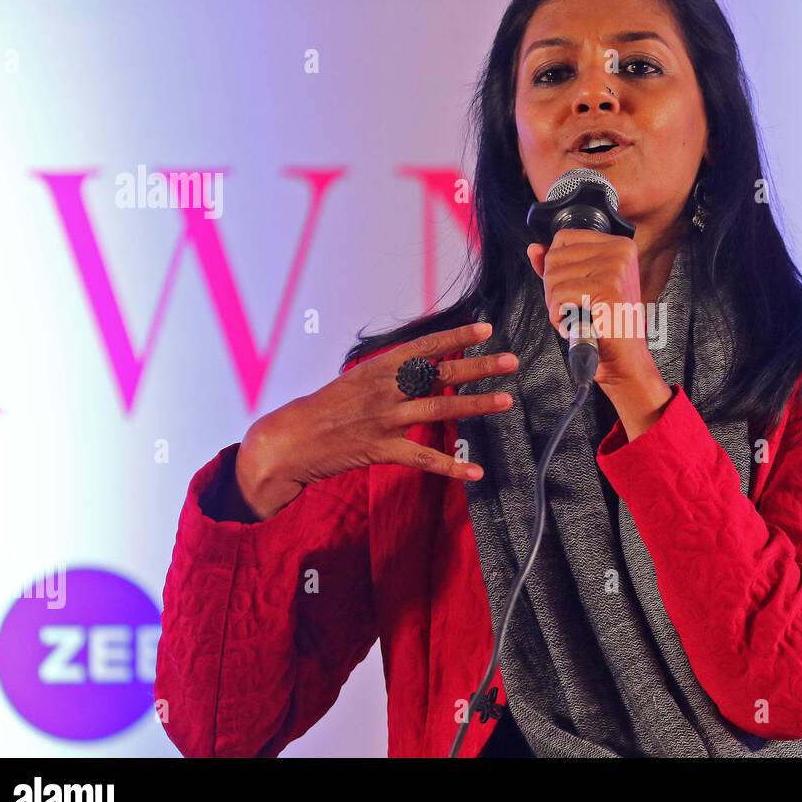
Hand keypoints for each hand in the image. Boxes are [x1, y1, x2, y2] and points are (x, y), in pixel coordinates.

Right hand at [235, 322, 518, 518]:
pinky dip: (451, 466)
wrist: (289, 438)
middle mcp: (386, 388)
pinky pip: (423, 458)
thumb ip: (391, 375)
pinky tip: (475, 472)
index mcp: (380, 368)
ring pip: (439, 409)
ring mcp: (385, 419)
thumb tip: (423, 367)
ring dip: (476, 405)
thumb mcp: (357, 380)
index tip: (487, 329)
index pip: (425, 347)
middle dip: (479, 367)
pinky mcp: (381, 449)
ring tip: (506, 400)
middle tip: (512, 360)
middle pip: (441, 374)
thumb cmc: (325, 408)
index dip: (457, 337)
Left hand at [526, 229, 663, 393]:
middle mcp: (620, 251)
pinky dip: (558, 316)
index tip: (573, 289)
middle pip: (555, 256)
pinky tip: (574, 323)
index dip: (556, 267)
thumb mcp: (581, 288)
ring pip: (553, 276)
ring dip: (555, 304)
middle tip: (573, 307)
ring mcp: (616, 268)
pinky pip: (559, 295)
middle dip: (553, 288)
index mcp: (619, 245)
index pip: (564, 238)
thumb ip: (558, 265)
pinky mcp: (608, 288)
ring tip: (575, 316)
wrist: (623, 359)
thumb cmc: (606, 326)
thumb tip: (533, 249)